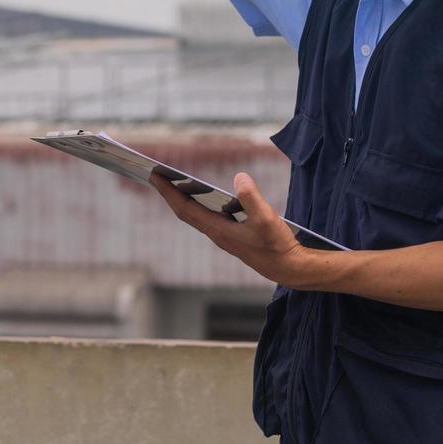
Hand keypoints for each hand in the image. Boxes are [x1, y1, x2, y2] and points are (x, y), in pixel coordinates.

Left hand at [149, 169, 321, 288]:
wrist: (288, 269)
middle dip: (170, 193)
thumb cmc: (277, 245)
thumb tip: (239, 178)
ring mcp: (223, 235)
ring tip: (174, 180)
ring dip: (184, 198)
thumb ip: (252, 198)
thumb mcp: (267, 219)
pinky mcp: (232, 235)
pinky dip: (201, 203)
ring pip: (196, 214)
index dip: (168, 192)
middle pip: (185, 211)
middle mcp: (216, 233)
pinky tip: (205, 193)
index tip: (154, 175)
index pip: (185, 208)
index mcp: (218, 230)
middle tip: (157, 174)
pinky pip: (209, 216)